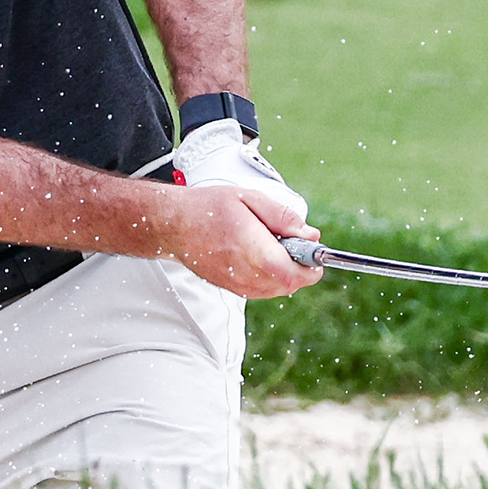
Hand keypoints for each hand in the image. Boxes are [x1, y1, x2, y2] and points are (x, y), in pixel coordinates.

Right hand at [168, 118, 319, 296]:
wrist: (172, 225)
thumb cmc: (207, 209)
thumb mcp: (250, 198)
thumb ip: (284, 218)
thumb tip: (310, 235)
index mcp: (255, 252)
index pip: (297, 274)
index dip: (312, 264)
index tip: (314, 250)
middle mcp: (247, 275)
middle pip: (291, 284)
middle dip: (299, 265)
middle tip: (290, 241)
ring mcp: (238, 286)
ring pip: (279, 289)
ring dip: (284, 271)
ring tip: (268, 245)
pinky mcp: (232, 289)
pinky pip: (263, 289)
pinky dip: (269, 275)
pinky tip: (257, 254)